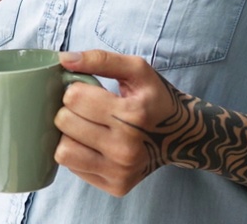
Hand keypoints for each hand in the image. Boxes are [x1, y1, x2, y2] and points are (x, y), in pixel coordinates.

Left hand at [53, 50, 185, 196]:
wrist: (183, 137)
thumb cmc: (156, 99)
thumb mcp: (137, 70)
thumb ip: (101, 59)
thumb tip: (64, 60)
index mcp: (132, 114)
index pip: (74, 98)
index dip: (75, 89)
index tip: (88, 91)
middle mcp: (127, 148)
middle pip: (64, 122)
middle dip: (69, 111)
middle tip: (85, 110)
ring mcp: (120, 171)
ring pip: (63, 151)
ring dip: (68, 135)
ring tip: (84, 128)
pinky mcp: (116, 186)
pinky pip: (73, 169)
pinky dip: (78, 154)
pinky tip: (93, 145)